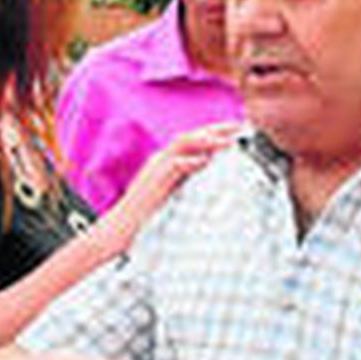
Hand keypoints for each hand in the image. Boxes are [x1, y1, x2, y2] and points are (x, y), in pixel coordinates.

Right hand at [91, 121, 238, 258]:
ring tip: (228, 140)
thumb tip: (217, 179)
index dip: (215, 133)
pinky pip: (173, 165)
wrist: (120, 231)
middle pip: (190, 136)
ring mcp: (155, 168)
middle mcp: (161, 160)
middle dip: (216, 129)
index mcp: (167, 162)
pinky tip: (206, 161)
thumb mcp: (175, 198)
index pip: (193, 141)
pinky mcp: (153, 181)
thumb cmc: (149, 219)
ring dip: (207, 140)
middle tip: (239, 127)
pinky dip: (190, 161)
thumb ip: (191, 185)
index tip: (237, 131)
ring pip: (182, 144)